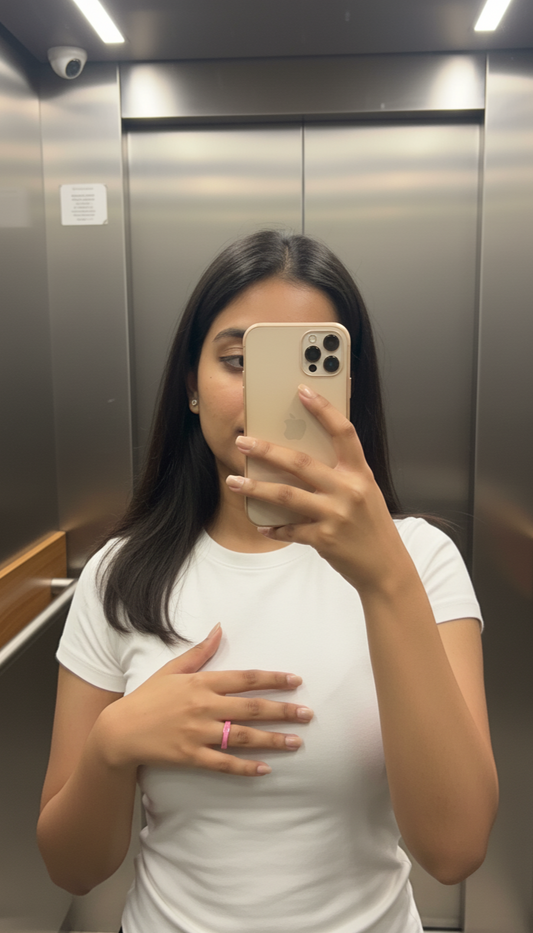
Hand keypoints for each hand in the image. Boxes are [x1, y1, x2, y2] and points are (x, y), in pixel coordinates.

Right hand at [100, 624, 312, 776]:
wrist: (119, 731)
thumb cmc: (147, 697)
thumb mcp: (172, 669)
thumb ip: (199, 652)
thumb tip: (219, 628)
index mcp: (201, 683)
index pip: (245, 678)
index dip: (272, 679)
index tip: (296, 681)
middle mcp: (203, 707)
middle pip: (252, 708)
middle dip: (283, 711)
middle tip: (308, 714)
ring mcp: (198, 734)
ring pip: (243, 737)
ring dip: (273, 739)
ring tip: (298, 742)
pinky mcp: (191, 757)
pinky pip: (224, 764)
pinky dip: (246, 767)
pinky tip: (266, 769)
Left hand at [228, 384, 409, 594]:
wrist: (387, 567)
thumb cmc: (373, 527)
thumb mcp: (366, 493)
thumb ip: (341, 475)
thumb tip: (302, 459)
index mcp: (361, 474)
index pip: (343, 433)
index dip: (323, 410)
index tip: (302, 391)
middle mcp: (349, 490)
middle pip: (301, 462)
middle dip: (267, 450)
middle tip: (242, 442)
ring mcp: (336, 515)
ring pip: (287, 495)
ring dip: (257, 487)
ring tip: (234, 481)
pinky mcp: (325, 539)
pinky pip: (291, 529)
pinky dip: (274, 527)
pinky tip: (262, 525)